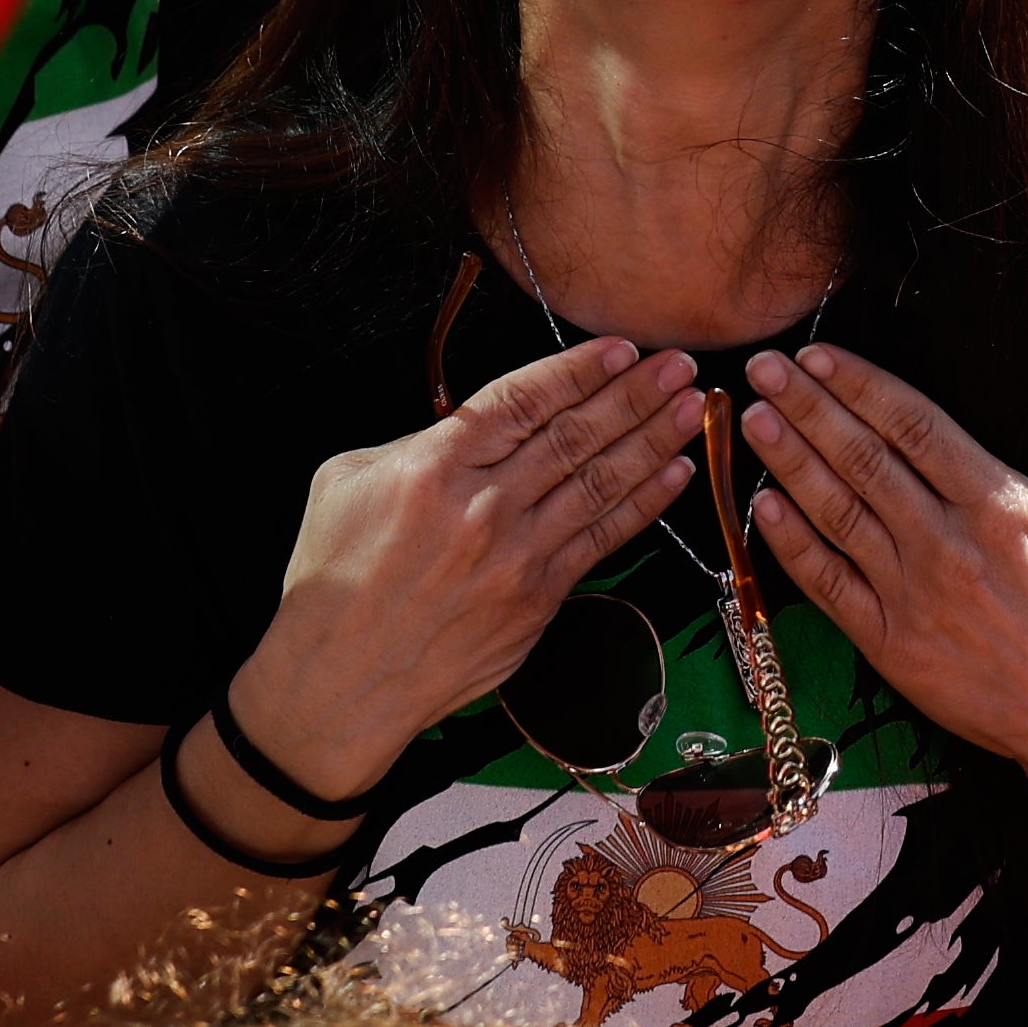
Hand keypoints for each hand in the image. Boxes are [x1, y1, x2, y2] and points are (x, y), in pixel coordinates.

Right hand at [234, 333, 704, 799]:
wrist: (339, 678)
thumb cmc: (334, 575)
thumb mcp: (347, 479)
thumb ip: (419, 442)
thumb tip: (475, 425)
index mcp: (435, 465)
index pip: (524, 400)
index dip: (579, 370)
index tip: (623, 349)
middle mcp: (484, 506)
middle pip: (575, 436)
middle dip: (634, 395)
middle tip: (679, 364)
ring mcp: (516, 556)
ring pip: (599, 483)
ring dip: (653, 441)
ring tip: (692, 407)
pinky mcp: (536, 599)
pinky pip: (601, 540)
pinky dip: (642, 504)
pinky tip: (675, 475)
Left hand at [743, 346, 1027, 837]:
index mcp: (1002, 505)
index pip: (913, 425)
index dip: (859, 383)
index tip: (819, 354)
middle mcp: (949, 545)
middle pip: (862, 459)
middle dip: (806, 407)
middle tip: (764, 365)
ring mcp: (915, 598)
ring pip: (837, 514)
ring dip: (789, 462)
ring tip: (751, 419)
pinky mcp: (895, 648)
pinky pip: (830, 587)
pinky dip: (792, 546)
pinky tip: (763, 508)